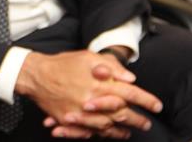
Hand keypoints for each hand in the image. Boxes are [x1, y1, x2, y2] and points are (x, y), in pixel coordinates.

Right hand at [16, 50, 161, 136]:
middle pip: (122, 114)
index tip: (157, 105)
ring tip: (130, 131)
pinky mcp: (70, 120)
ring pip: (108, 126)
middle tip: (146, 122)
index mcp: (99, 84)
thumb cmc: (61, 64)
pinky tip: (108, 133)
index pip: (130, 94)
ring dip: (122, 130)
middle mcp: (92, 101)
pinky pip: (89, 132)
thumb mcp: (86, 57)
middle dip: (138, 119)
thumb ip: (110, 65)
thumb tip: (130, 78)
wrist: (34, 75)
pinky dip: (102, 134)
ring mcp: (81, 113)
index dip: (146, 100)